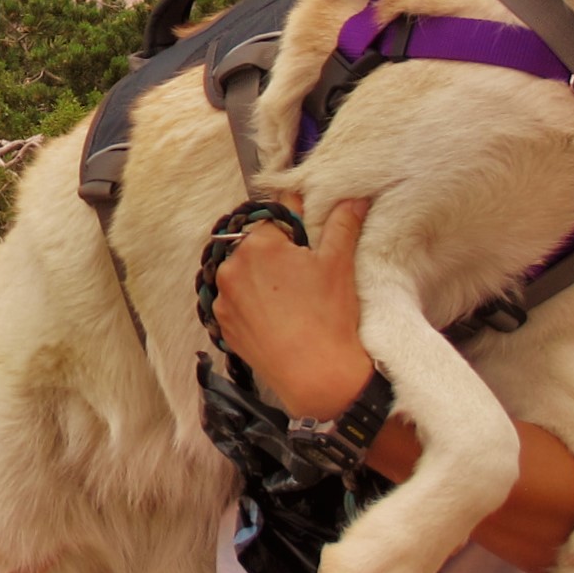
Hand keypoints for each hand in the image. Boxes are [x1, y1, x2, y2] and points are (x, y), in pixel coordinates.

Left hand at [212, 198, 377, 420]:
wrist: (315, 374)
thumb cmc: (328, 316)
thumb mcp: (339, 263)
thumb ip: (342, 224)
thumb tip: (352, 198)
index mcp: (258, 243)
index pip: (275, 217)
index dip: (295, 225)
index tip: (306, 239)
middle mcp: (231, 266)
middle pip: (254, 245)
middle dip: (276, 252)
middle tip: (302, 273)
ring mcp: (222, 297)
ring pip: (242, 273)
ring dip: (260, 276)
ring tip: (290, 297)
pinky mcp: (221, 322)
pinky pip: (234, 301)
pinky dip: (251, 302)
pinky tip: (276, 315)